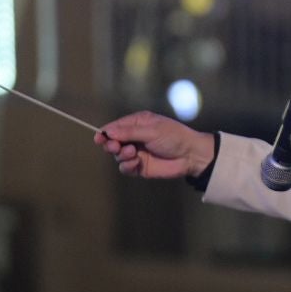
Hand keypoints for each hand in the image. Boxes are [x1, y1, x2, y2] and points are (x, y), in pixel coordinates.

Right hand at [95, 111, 214, 179]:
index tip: (99, 138)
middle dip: (111, 145)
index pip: (115, 127)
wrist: (190, 156)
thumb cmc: (174, 137)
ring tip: (132, 153)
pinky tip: (137, 162)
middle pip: (112, 142)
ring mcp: (136, 152)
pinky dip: (127, 166)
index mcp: (137, 123)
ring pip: (117, 156)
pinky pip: (125, 168)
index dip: (105, 133)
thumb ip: (129, 132)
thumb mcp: (152, 131)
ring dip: (122, 155)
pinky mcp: (139, 166)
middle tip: (116, 147)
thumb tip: (108, 131)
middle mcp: (134, 137)